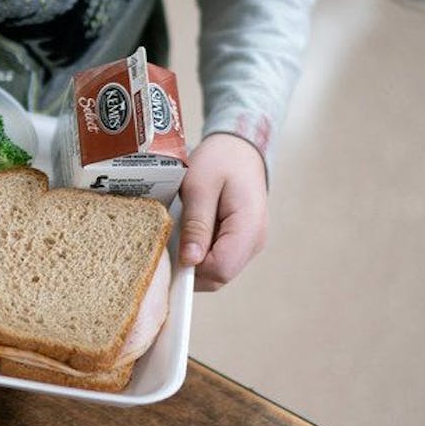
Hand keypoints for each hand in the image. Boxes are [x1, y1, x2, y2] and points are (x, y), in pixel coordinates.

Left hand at [177, 133, 267, 291]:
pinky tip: (189, 232)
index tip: (171, 251)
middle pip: (218, 276)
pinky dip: (199, 253)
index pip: (221, 270)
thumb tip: (190, 261)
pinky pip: (216, 260)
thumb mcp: (199, 186)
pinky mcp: (239, 243)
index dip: (192, 268)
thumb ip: (197, 224)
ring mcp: (249, 245)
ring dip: (193, 260)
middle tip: (170, 240)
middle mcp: (254, 243)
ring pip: (216, 272)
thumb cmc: (220, 161)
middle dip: (190, 267)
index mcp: (250, 228)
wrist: (238, 149)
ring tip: (180, 231)